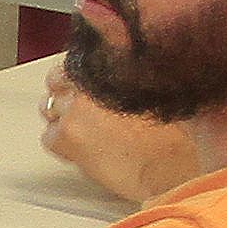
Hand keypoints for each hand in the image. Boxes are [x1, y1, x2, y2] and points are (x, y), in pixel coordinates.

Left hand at [36, 76, 198, 207]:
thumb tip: (124, 85)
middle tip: (78, 111)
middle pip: (58, 78)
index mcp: (116, 63)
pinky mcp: (67, 136)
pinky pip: (49, 138)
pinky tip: (79, 153)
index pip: (82, 59)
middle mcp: (93, 79)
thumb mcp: (161, 93)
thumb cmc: (178, 139)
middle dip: (64, 93)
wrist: (173, 168)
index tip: (86, 84)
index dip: (83, 75)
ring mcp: (76, 107)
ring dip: (61, 119)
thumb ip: (137, 81)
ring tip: (82, 135)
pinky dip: (60, 146)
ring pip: (49, 107)